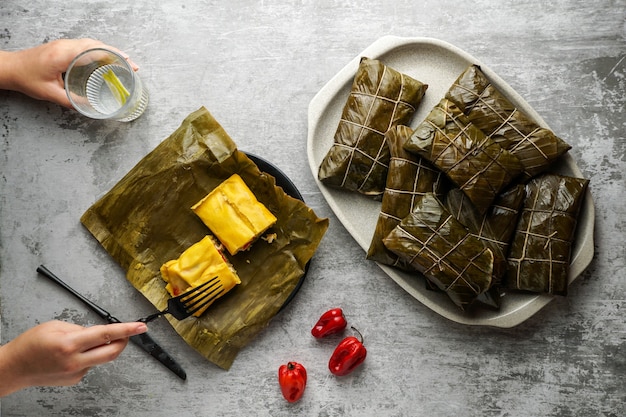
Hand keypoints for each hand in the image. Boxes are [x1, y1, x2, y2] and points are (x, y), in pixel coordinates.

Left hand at [0, 38, 137, 107]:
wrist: (10, 68)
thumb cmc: (27, 79)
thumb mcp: (51, 94)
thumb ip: (71, 101)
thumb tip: (91, 109)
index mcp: (63, 55)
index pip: (94, 50)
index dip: (114, 56)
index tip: (128, 63)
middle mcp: (65, 46)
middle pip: (97, 44)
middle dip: (117, 54)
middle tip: (132, 65)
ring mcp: (64, 44)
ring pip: (92, 43)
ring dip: (109, 51)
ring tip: (124, 62)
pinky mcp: (63, 47)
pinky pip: (86, 45)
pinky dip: (100, 51)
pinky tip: (107, 59)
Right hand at [0, 320, 146, 396]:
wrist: (14, 368)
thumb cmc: (30, 345)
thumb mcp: (55, 326)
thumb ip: (80, 328)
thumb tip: (98, 332)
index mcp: (70, 344)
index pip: (106, 335)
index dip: (127, 330)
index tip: (141, 327)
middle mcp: (75, 361)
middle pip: (112, 352)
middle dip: (124, 341)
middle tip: (128, 332)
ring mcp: (76, 373)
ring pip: (101, 358)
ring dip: (102, 347)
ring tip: (84, 341)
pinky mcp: (75, 379)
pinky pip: (90, 364)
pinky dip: (88, 356)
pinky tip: (72, 354)